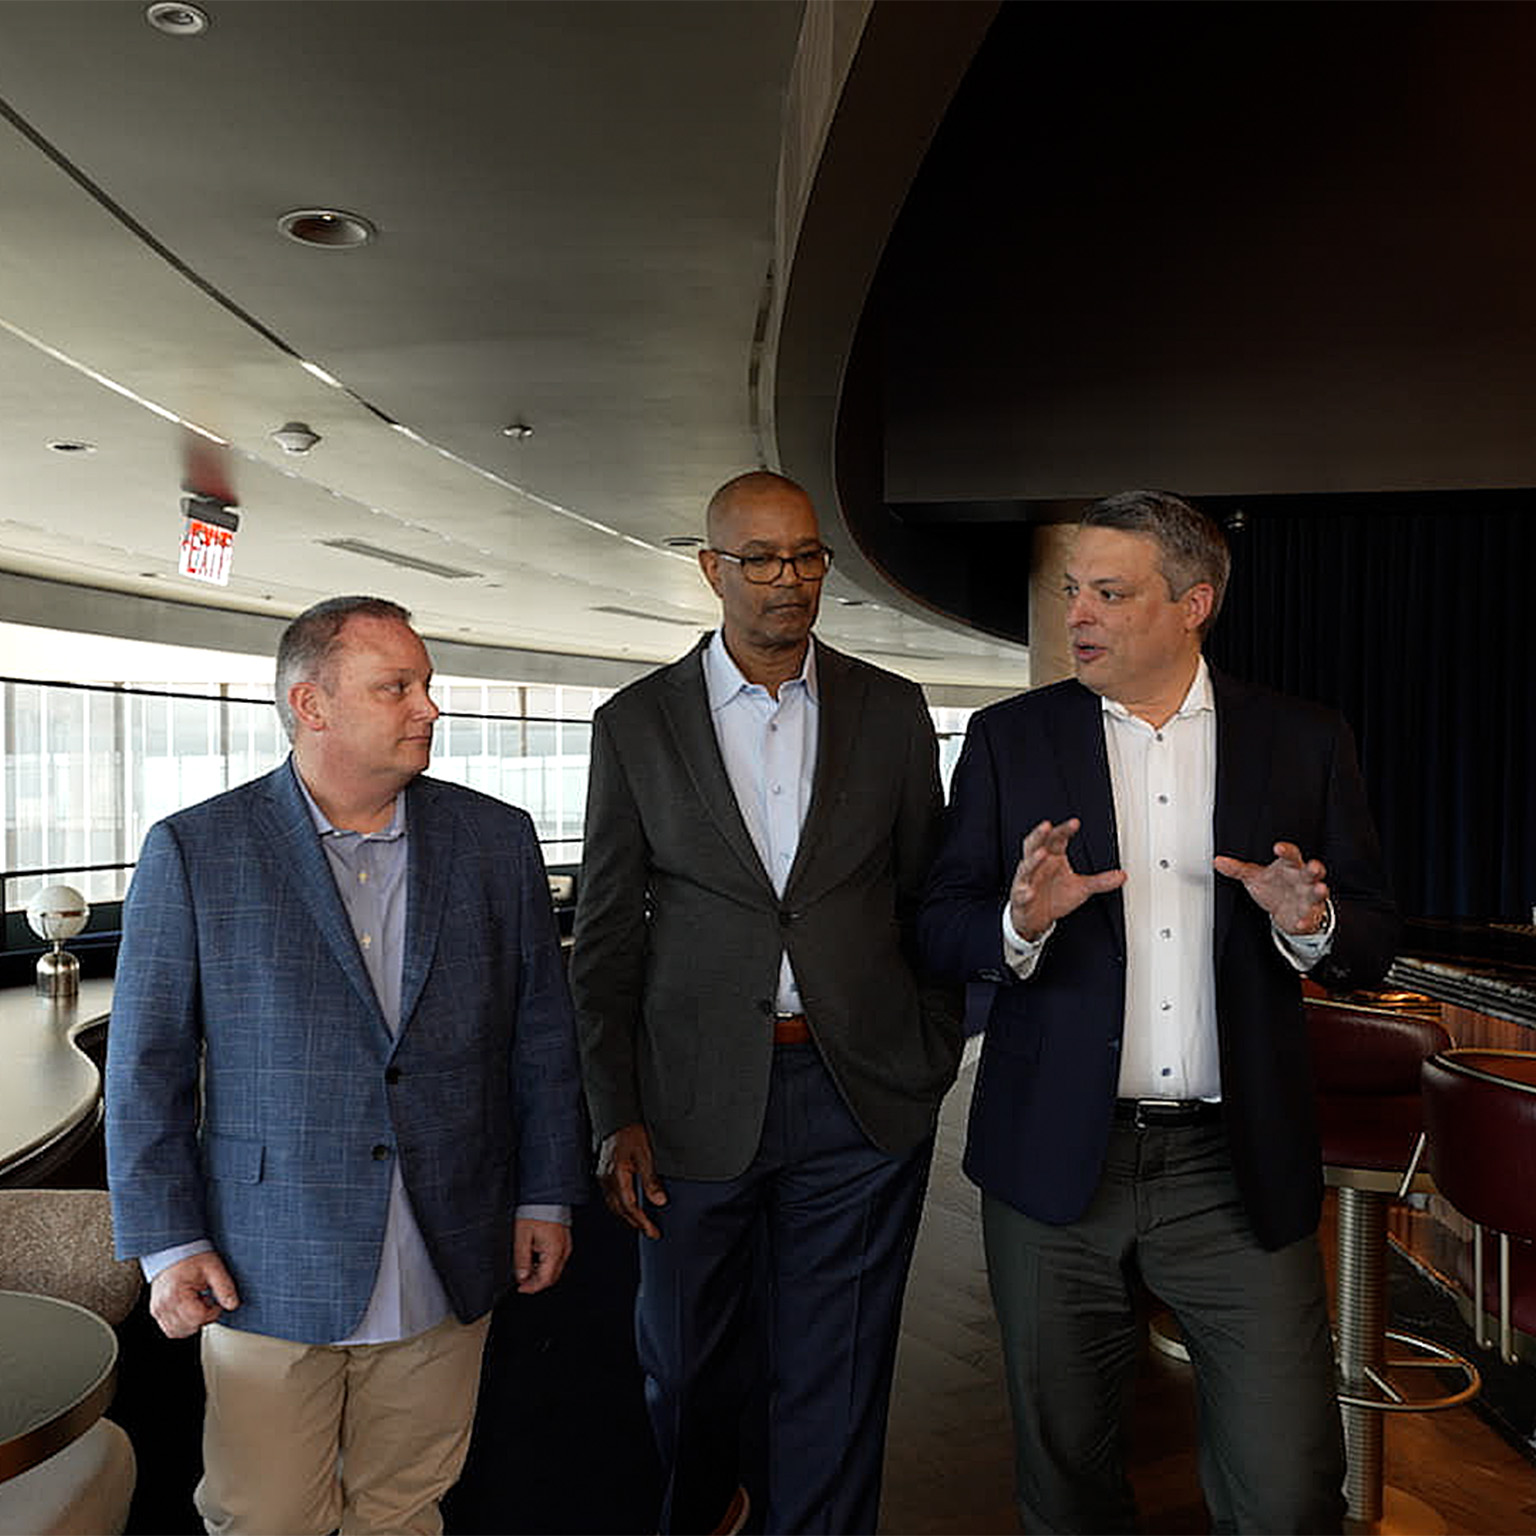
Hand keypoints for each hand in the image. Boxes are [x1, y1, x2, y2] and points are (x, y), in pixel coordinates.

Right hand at [149, 1251, 239, 1338]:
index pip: (198, 1318)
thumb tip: (232, 1305)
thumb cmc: (191, 1256)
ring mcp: (157, 1309)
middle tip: (207, 1301)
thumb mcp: (214, 1268)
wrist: (174, 1249)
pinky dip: (181, 1324)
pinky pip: (169, 1329)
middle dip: (202, 1318)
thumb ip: (225, 1288)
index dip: (212, 1312)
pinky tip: (189, 1308)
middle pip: (188, 1328)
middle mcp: (163, 1305)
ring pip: (177, 1332)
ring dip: (191, 1323)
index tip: (215, 1301)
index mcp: (176, 1294)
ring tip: (197, 1304)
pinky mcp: (156, 1311)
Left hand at [513, 1218, 571, 1293]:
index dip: (531, 1288)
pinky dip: (546, 1264)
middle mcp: (563, 1251)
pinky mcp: (564, 1241)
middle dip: (536, 1282)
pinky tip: (535, 1258)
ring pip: (554, 1270)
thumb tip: (521, 1276)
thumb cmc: (535, 1213)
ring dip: (541, 1274)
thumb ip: (521, 1260)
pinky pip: (557, 1260)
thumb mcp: (522, 1238)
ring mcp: (566, 1246)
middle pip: (551, 1278)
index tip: (520, 1288)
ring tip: (527, 1268)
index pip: (545, 1280)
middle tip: (522, 1280)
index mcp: (554, 1252)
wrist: (546, 1197)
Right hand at [597, 1123, 666, 1239]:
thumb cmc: (630, 1131)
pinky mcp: (603, 1171)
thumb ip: (651, 1180)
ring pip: (614, 1204)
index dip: (642, 1221)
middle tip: (650, 1231)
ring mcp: (603, 1175)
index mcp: (617, 1176)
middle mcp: (606, 1179)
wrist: (616, 1116)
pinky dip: (621, 1204)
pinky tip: (629, 1204)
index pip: (629, 1207)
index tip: (652, 1231)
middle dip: (635, 1223)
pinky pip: (610, 1195)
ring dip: (628, 1216)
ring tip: (642, 1222)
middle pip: (620, 1209)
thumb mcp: (646, 1155)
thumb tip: (658, 1201)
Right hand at [1009, 818, 1126, 941]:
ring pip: (1026, 867)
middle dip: (1039, 835)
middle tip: (1047, 826)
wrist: (1036, 918)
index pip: (1056, 839)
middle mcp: (1037, 865)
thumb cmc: (1055, 896)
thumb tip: (1122, 876)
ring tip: (1042, 853)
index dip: (1064, 830)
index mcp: (1052, 858)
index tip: (1075, 823)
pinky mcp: (1021, 897)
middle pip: (1034, 845)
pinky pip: (1020, 893)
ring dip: (1033, 860)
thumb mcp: (1081, 888)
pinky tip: (1028, 891)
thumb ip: (1100, 881)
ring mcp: (1027, 880)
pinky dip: (1023, 892)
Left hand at [1213, 841, 1329, 934]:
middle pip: (1311, 872)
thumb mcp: (1254, 877)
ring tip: (1321, 889)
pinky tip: (1301, 922)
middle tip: (1315, 866)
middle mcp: (1302, 880)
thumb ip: (1237, 869)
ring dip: (1319, 891)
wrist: (1286, 910)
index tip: (1278, 848)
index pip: (1290, 855)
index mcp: (1289, 867)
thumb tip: (1218, 861)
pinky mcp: (1309, 915)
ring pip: (1317, 892)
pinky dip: (1306, 921)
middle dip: (1315, 869)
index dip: (1286, 851)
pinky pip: (1310, 918)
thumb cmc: (1274, 887)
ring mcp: (1308, 897)